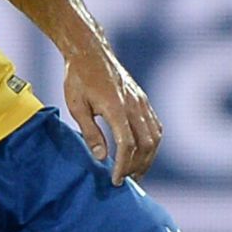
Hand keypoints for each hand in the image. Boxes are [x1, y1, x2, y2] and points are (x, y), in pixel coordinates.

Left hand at [63, 46, 161, 184]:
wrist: (89, 51)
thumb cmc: (78, 78)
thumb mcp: (76, 106)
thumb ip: (90, 132)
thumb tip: (102, 158)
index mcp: (116, 108)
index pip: (127, 145)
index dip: (123, 166)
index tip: (116, 181)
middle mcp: (134, 105)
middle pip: (146, 144)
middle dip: (138, 166)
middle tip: (126, 180)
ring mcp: (141, 101)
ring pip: (155, 136)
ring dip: (148, 157)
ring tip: (136, 172)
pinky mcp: (143, 99)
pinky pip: (155, 126)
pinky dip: (152, 143)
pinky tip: (143, 153)